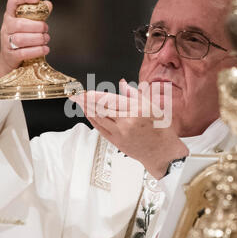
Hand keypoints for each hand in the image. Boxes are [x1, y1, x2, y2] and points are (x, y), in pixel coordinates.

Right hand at [0, 0, 51, 83]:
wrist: (8, 59)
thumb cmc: (21, 37)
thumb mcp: (27, 24)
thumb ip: (38, 14)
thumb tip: (48, 4)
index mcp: (10, 15)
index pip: (12, 1)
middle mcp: (6, 27)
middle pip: (20, 24)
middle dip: (37, 26)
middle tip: (46, 29)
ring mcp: (7, 41)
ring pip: (21, 39)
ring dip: (38, 39)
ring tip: (46, 39)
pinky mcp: (11, 55)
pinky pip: (23, 53)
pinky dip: (37, 50)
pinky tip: (45, 49)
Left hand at [71, 80, 188, 178]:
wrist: (162, 153)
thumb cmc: (161, 130)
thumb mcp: (153, 107)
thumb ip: (135, 95)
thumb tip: (122, 84)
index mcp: (137, 110)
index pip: (110, 100)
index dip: (95, 95)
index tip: (85, 91)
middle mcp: (127, 122)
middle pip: (101, 108)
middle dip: (86, 101)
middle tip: (75, 95)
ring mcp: (120, 133)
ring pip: (99, 119)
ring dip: (86, 110)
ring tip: (78, 102)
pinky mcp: (117, 142)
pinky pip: (101, 129)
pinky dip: (93, 121)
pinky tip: (88, 114)